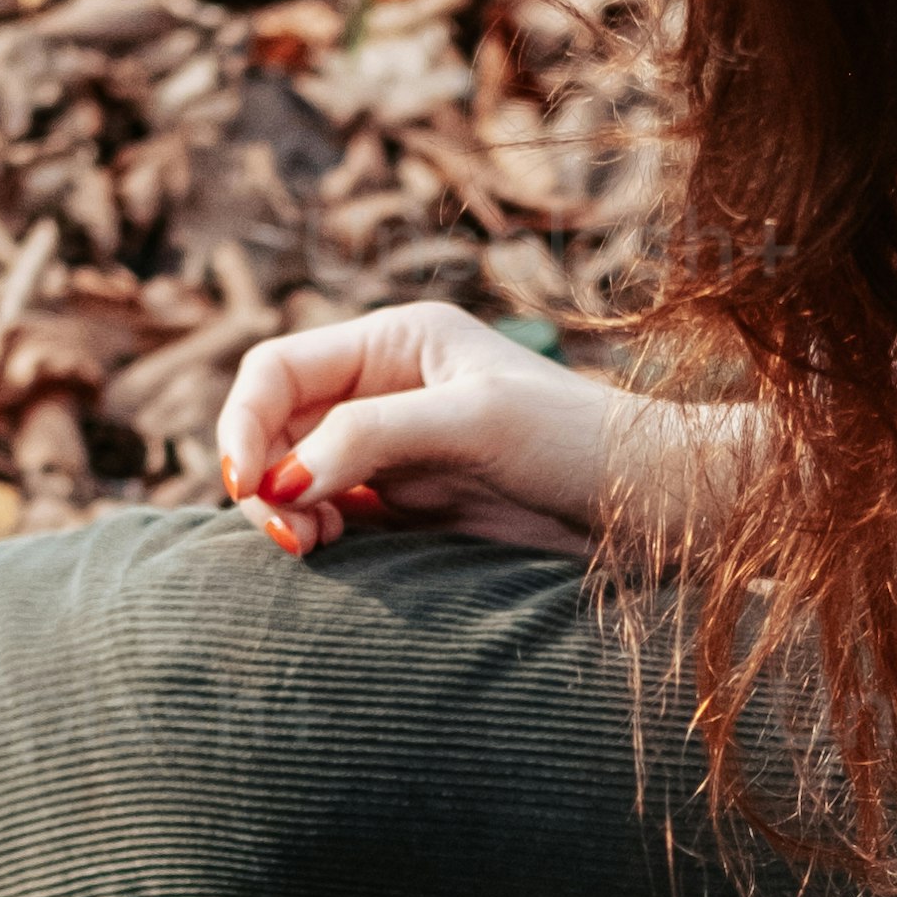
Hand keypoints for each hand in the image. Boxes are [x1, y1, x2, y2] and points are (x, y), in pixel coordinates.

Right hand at [213, 305, 636, 562]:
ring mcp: (394, 450)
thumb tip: (279, 481)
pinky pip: (330, 516)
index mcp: (397, 342)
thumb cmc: (578, 443)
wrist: (652, 509)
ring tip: (307, 549)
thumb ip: (371, 439)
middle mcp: (386, 389)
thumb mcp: (474, 423)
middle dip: (261, 477)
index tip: (247, 486)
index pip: (278, 370)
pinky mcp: (410, 507)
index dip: (243, 421)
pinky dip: (313, 535)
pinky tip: (329, 554)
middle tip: (284, 536)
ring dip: (283, 512)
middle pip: (274, 425)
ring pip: (295, 475)